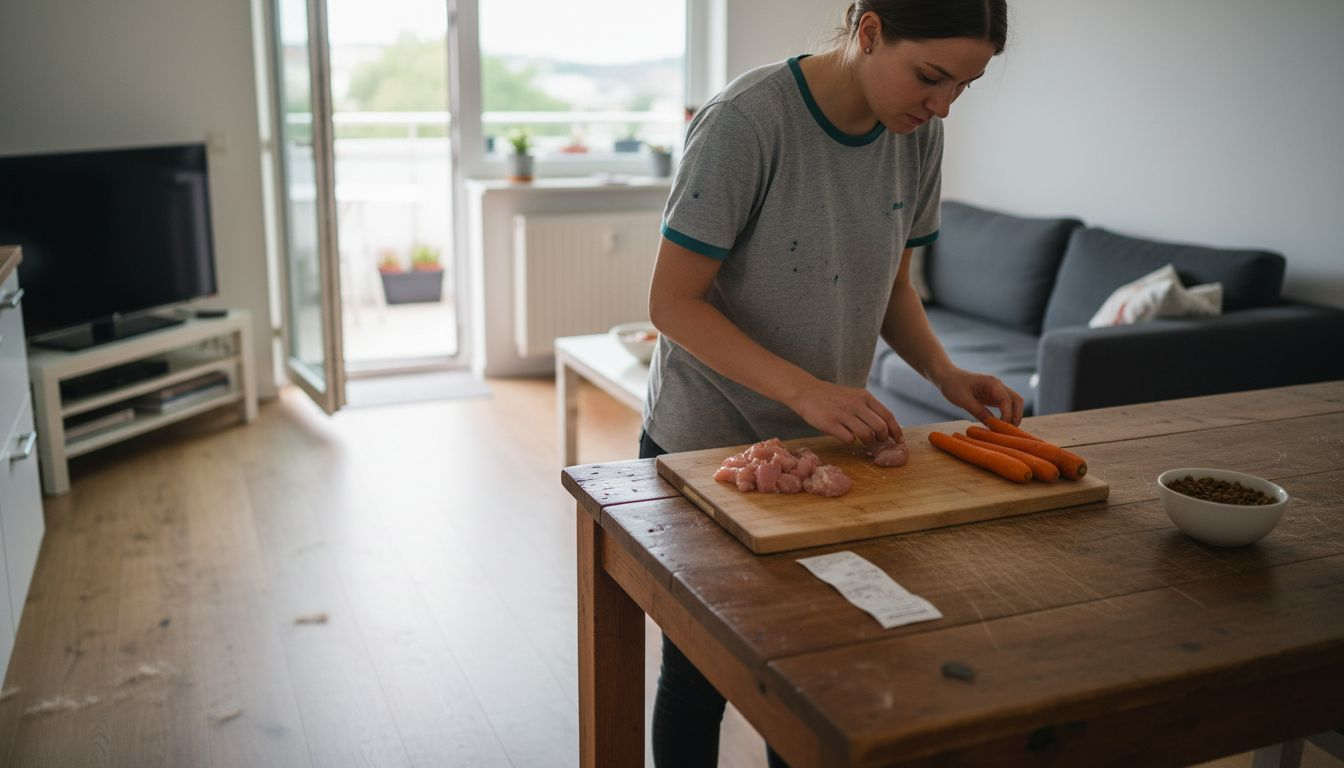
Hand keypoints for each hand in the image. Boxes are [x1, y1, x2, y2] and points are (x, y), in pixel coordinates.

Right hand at [787, 378, 902, 445]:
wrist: (806, 391)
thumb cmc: (832, 397)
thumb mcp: (854, 395)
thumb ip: (869, 407)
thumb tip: (886, 426)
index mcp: (864, 396)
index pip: (887, 415)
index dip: (896, 431)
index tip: (899, 441)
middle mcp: (856, 404)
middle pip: (880, 427)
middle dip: (882, 438)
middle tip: (877, 441)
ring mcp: (843, 414)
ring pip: (866, 434)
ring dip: (867, 442)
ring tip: (863, 441)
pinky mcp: (830, 424)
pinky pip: (849, 439)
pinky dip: (851, 441)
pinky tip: (846, 437)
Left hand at [936, 367, 1024, 424]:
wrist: (947, 376)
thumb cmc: (952, 385)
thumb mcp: (963, 400)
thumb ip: (979, 412)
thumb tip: (992, 426)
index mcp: (992, 383)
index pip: (1007, 401)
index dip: (1007, 416)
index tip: (1001, 429)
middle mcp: (998, 385)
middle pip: (1017, 400)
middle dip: (1016, 416)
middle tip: (1009, 432)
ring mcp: (996, 390)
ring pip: (1013, 403)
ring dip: (1013, 416)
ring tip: (1005, 431)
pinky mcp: (992, 396)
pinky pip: (1005, 406)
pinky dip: (1006, 415)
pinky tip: (1000, 425)